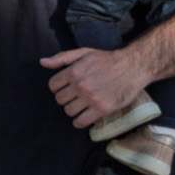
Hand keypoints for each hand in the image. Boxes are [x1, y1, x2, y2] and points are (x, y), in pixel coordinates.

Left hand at [41, 41, 155, 130]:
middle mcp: (80, 85)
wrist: (132, 67)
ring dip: (73, 109)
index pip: (52, 86)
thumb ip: (61, 58)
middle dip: (66, 98)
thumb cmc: (107, 60)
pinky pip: (81, 122)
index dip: (58, 87)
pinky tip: (83, 116)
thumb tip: (42, 62)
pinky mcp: (102, 109)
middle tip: (75, 96)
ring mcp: (91, 98)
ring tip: (81, 105)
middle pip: (59, 100)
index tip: (66, 87)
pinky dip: (79, 121)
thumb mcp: (83, 53)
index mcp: (74, 71)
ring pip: (68, 111)